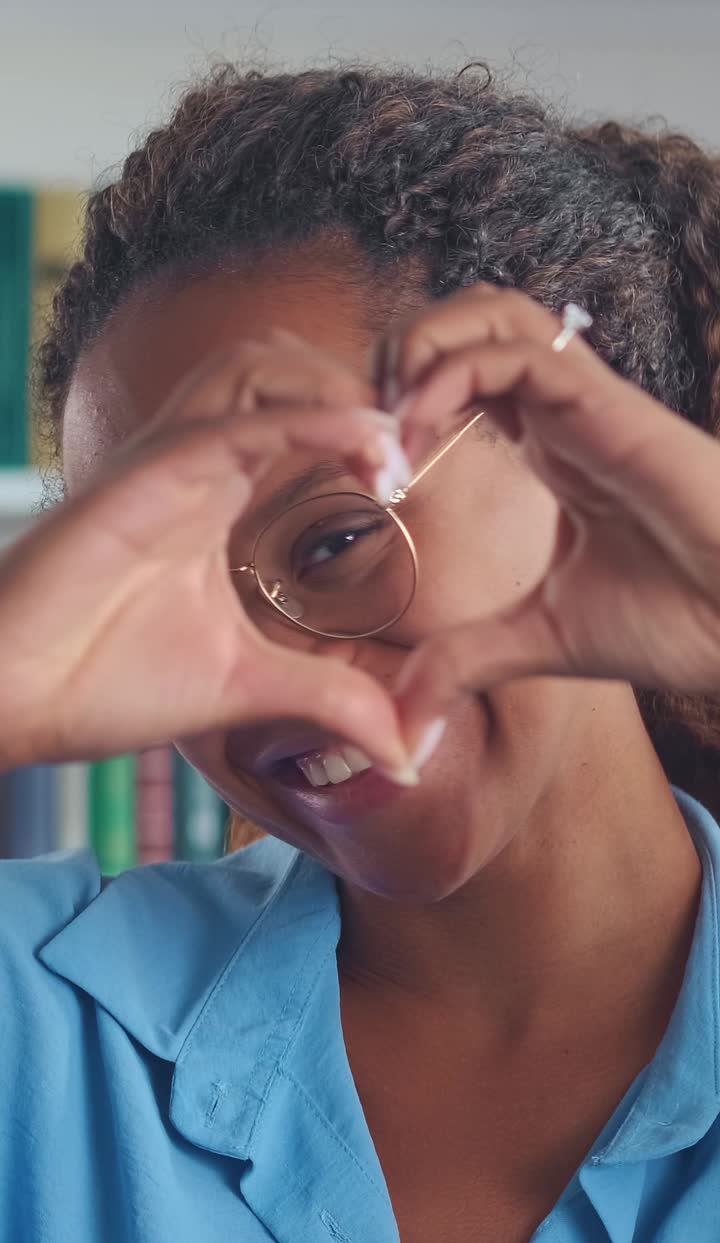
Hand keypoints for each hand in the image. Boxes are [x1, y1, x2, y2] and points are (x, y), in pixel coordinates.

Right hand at [0, 333, 413, 775]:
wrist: (14, 701)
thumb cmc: (106, 681)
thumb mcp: (248, 687)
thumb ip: (331, 700)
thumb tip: (407, 752)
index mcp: (210, 492)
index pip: (295, 412)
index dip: (364, 426)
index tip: (412, 478)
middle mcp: (190, 461)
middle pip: (277, 361)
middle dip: (355, 386)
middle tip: (410, 450)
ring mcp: (164, 461)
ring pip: (253, 364)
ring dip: (334, 388)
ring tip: (390, 450)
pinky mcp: (143, 480)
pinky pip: (234, 425)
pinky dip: (309, 421)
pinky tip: (369, 446)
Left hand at [375, 284, 719, 742]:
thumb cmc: (671, 622)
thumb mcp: (538, 640)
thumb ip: (464, 660)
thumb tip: (402, 719)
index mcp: (550, 446)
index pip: (467, 376)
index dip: (406, 399)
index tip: (372, 466)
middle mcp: (562, 412)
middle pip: (473, 321)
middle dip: (403, 352)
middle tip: (366, 423)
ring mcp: (584, 402)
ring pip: (493, 311)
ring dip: (424, 345)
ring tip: (389, 414)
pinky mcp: (607, 405)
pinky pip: (519, 351)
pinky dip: (453, 371)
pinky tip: (419, 428)